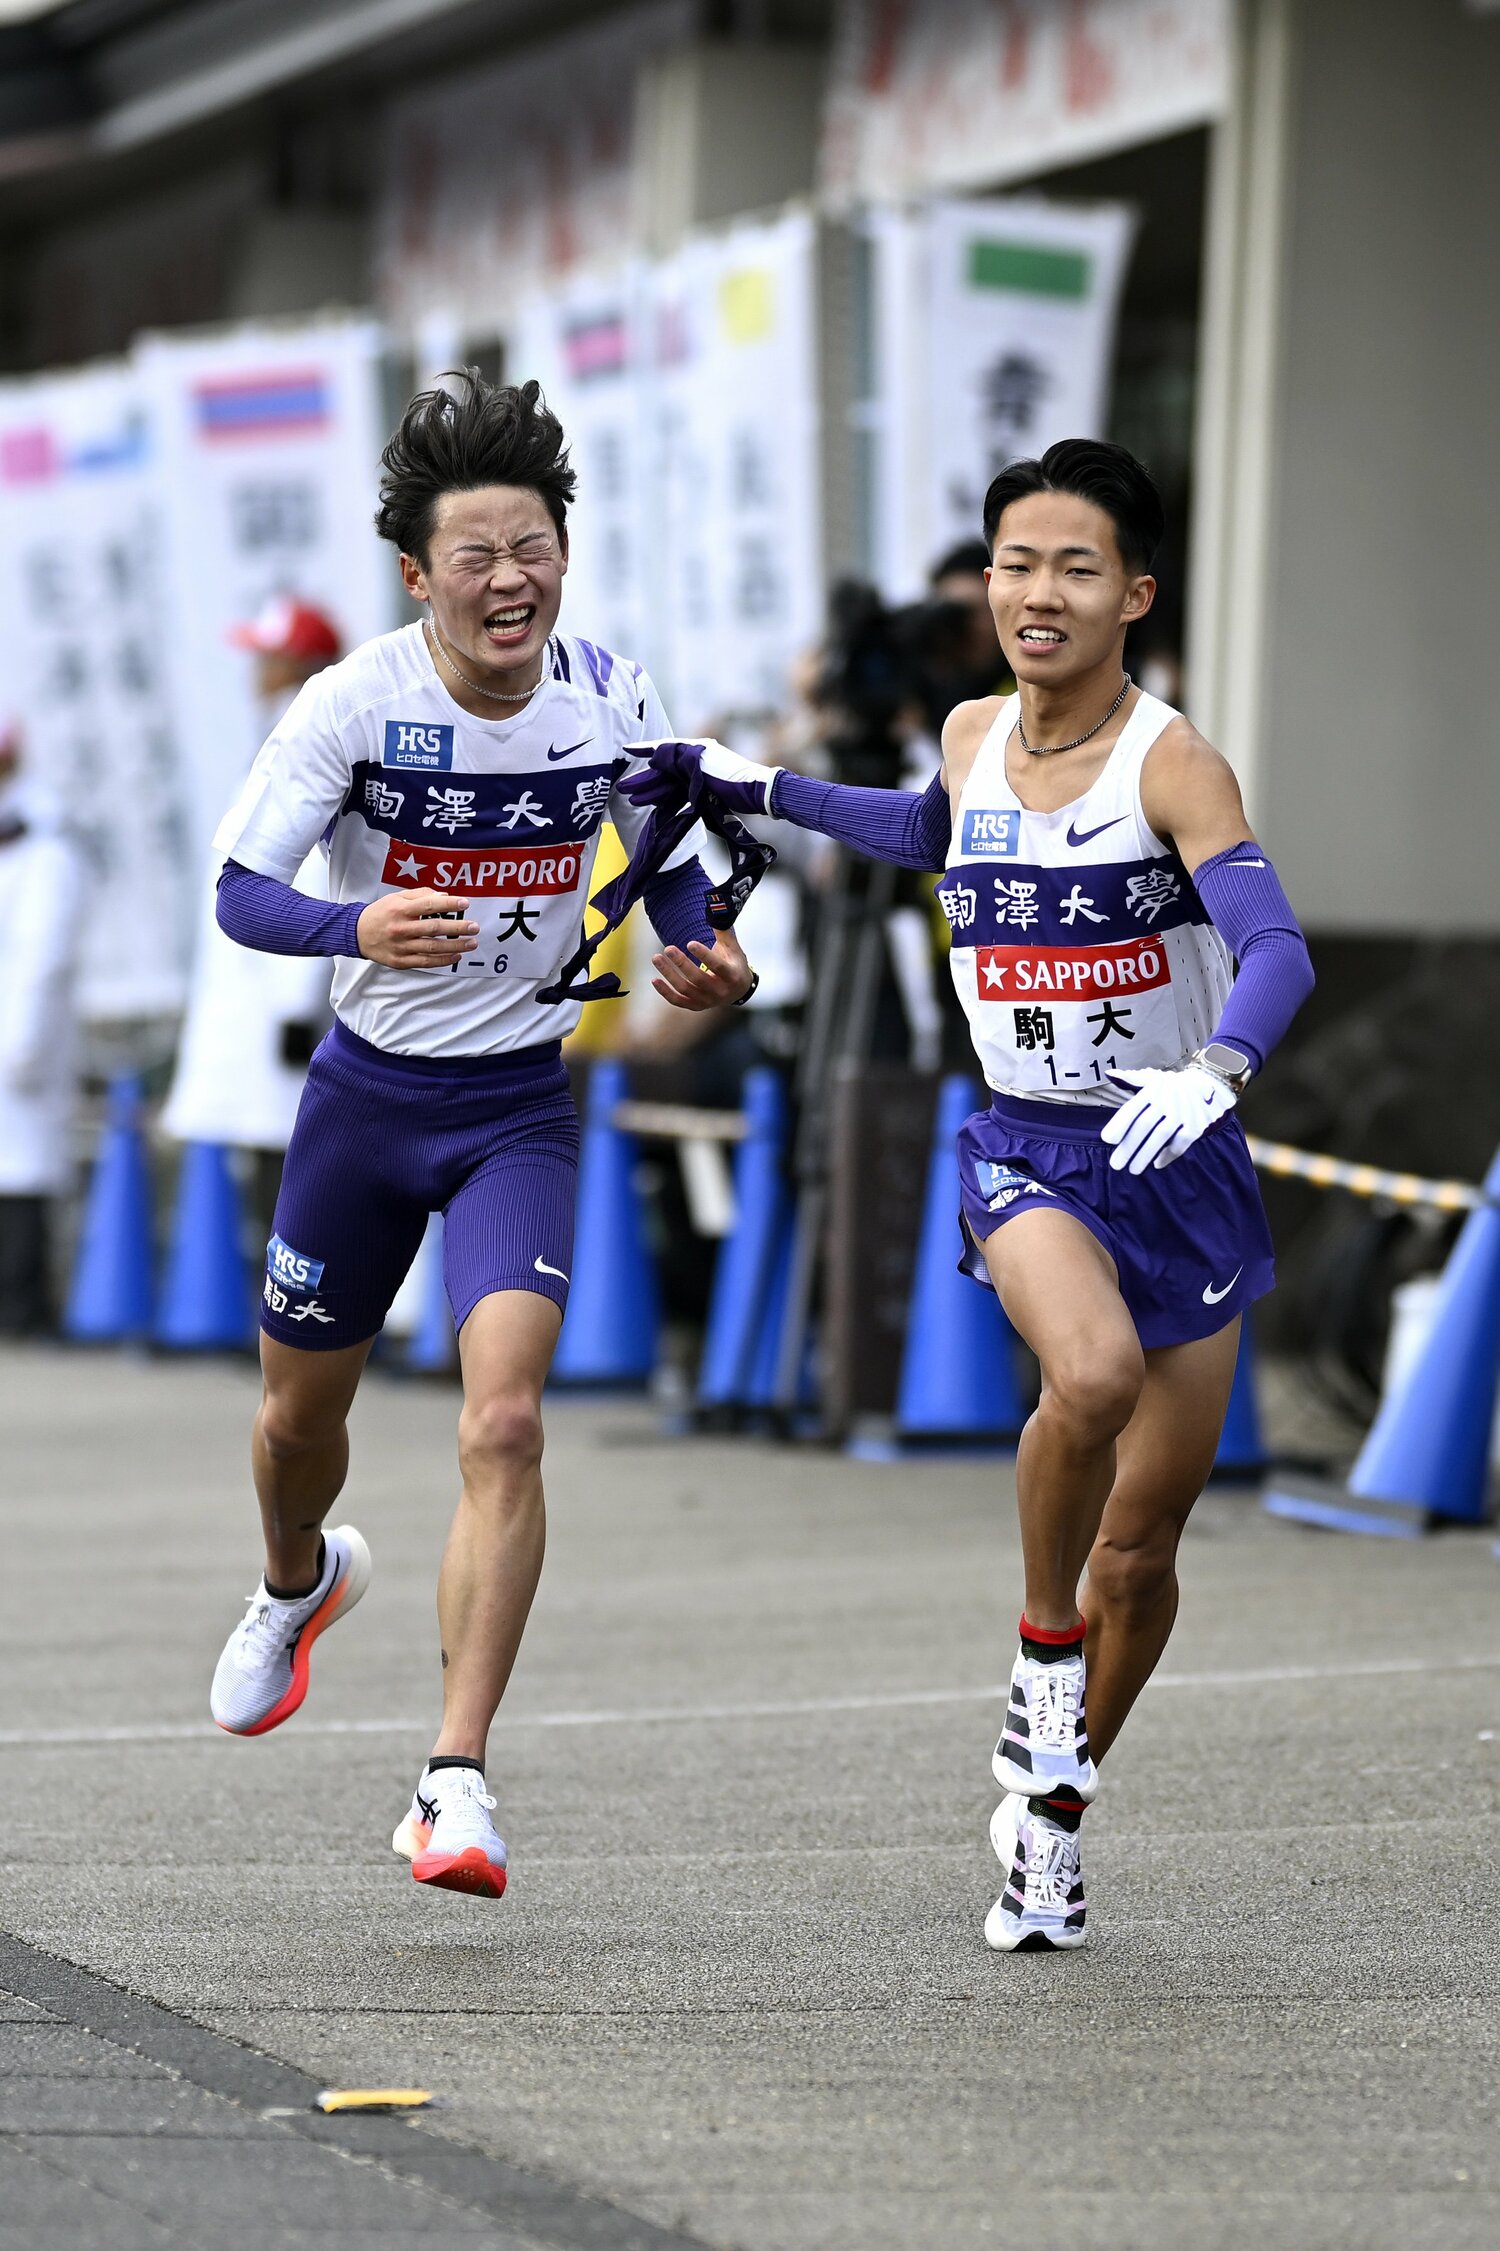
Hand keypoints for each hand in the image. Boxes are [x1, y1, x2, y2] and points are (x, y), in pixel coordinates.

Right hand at [356, 888, 478, 966]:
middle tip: (474, 927)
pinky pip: (426, 962)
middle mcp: (401, 928)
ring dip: (455, 946)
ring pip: (432, 948)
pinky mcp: (401, 961)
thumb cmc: (381, 913)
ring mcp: (401, 947)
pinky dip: (443, 960)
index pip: (428, 905)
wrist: (356, 934)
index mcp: (400, 910)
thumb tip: (444, 896)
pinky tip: (456, 956)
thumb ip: (420, 895)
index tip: (465, 903)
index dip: (448, 904)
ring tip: (472, 943)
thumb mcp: (396, 898)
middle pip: (434, 928)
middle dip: (457, 927)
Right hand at [618, 739, 778, 817]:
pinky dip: (666, 800)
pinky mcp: (705, 792)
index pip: (663, 748)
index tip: (626, 749)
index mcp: (694, 749)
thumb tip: (655, 757)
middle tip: (623, 788)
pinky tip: (652, 805)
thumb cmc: (733, 775)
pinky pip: (680, 795)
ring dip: (652, 791)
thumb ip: (678, 758)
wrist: (758, 792)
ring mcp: (699, 778)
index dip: (644, 749)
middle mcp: (694, 761)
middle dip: (643, 779)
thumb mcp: (701, 762)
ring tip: (632, 799)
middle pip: (664, 770)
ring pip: (669, 784)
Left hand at [650, 925, 754, 1011]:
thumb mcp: (733, 947)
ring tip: (656, 958)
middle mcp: (720, 991)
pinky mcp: (696, 1006)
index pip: (718, 966)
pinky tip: (654, 979)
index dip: (704, 955)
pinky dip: (665, 992)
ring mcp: (707, 1000)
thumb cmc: (734, 962)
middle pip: (698, 978)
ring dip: (668, 974)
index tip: (690, 942)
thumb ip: (723, 929)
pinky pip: (678, 1001)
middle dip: (681, 963)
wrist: (738, 989)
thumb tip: (715, 906)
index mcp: (732, 975)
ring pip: (685, 989)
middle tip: (667, 948)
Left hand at [1101, 1061, 1236, 1173]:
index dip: (1119, 1124)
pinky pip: (1180, 1144)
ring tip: (1133, 1169)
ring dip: (1145, 1155)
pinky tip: (1157, 1163)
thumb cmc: (1171, 1086)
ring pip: (1161, 1137)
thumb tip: (1110, 1073)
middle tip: (1116, 1164)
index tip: (1107, 1140)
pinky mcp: (1195, 1127)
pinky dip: (1168, 1155)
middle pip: (1144, 1126)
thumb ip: (1130, 1079)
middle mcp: (1167, 1102)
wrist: (1207, 1085)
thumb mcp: (1152, 1078)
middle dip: (1129, 1147)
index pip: (1133, 1108)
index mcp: (1152, 1091)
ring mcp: (1182, 1115)